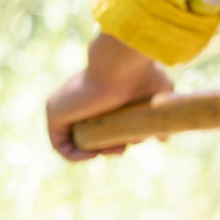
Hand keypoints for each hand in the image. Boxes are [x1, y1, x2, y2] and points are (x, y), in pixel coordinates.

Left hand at [46, 32, 173, 160]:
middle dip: (109, 146)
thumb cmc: (142, 74)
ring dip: (95, 152)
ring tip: (114, 151)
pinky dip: (74, 155)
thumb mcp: (158, 95)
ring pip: (78, 139)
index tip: (132, 140)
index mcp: (102, 92)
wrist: (120, 65)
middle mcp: (82, 99)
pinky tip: (94, 154)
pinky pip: (60, 143)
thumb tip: (165, 140)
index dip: (118, 137)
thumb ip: (160, 114)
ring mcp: (66, 106)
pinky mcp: (54, 113)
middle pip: (92, 133)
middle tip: (124, 148)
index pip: (105, 122)